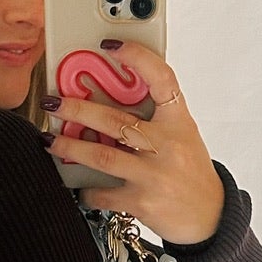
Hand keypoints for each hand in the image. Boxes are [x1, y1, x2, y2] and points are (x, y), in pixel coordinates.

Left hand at [44, 38, 224, 246]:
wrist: (210, 215)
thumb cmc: (190, 171)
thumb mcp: (182, 136)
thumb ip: (153, 118)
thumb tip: (106, 97)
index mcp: (178, 122)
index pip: (162, 79)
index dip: (138, 58)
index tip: (111, 45)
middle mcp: (167, 146)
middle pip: (114, 120)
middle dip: (76, 110)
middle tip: (53, 103)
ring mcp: (154, 175)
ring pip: (102, 156)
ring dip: (70, 148)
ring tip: (51, 141)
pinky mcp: (142, 202)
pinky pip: (104, 193)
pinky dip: (87, 190)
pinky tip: (81, 186)